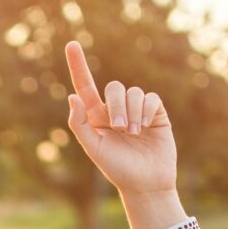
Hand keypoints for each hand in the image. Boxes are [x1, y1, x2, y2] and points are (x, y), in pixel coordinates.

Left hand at [64, 40, 177, 195]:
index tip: (71, 44)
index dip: (78, 65)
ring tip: (133, 133)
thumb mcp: (93, 148)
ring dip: (132, 112)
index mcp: (96, 117)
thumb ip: (80, 123)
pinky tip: (146, 127)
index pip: (85, 86)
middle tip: (119, 128)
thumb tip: (72, 96)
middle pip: (114, 88)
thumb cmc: (117, 169)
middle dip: (116, 105)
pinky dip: (146, 110)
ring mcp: (136, 110)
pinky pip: (150, 97)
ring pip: (133, 92)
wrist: (145, 183)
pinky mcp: (156, 113)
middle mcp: (115, 110)